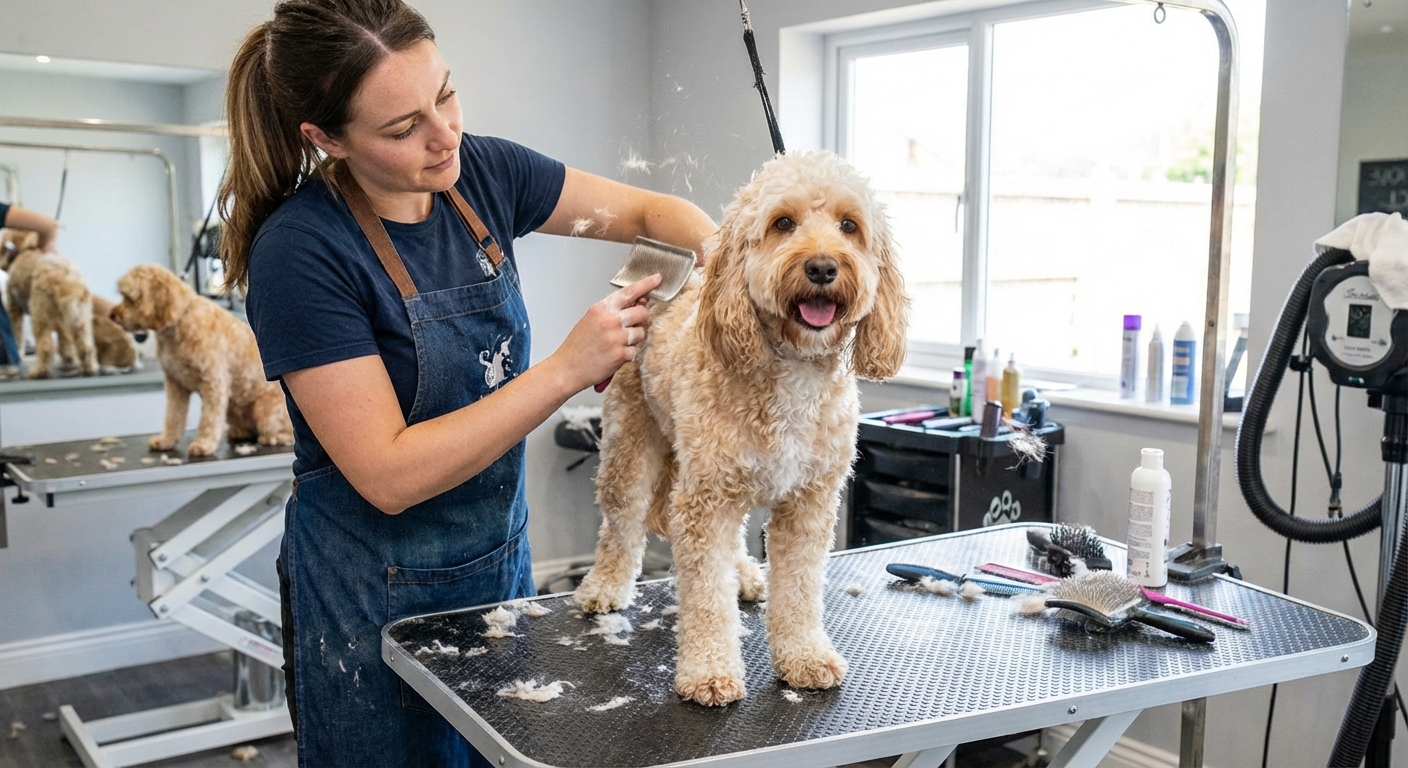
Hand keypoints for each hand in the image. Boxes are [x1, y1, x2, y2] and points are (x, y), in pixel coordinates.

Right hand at [552, 273, 661, 391]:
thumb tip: (639, 301)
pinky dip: (628, 354)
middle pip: (642, 312)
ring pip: (641, 332)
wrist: (566, 368)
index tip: (657, 279)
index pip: (629, 292)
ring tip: (616, 344)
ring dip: (634, 339)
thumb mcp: (591, 320)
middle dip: (640, 319)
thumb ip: (614, 310)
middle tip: (629, 327)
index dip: (646, 284)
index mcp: (601, 309)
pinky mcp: (620, 354)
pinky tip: (614, 355)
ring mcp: (616, 337)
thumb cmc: (578, 346)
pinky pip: (636, 350)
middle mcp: (610, 320)